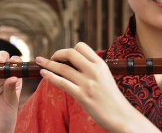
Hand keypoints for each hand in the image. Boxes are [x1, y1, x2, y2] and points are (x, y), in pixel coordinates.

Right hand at [0, 51, 22, 132]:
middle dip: (2, 56)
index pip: (15, 65)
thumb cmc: (6, 117)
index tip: (13, 61)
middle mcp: (1, 78)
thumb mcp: (11, 103)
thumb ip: (10, 89)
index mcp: (13, 81)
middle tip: (1, 60)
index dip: (14, 60)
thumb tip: (13, 76)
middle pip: (2, 61)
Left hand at [36, 42, 160, 132]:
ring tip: (39, 61)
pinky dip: (50, 76)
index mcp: (101, 64)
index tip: (64, 56)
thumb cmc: (112, 98)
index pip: (81, 46)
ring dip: (48, 63)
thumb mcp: (106, 77)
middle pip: (70, 53)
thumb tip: (76, 63)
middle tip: (51, 58)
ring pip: (63, 68)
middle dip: (57, 53)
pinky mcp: (82, 96)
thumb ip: (92, 69)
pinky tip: (43, 73)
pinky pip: (62, 83)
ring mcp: (88, 83)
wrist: (121, 116)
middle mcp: (94, 71)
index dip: (70, 49)